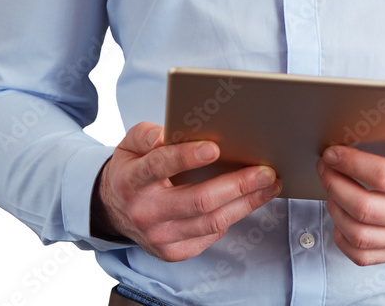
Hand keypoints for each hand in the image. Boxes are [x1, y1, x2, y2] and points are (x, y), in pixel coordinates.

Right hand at [91, 121, 281, 260]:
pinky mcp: (174, 252)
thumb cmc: (133, 168)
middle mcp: (146, 212)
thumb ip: (147, 133)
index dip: (186, 157)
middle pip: (198, 200)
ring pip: (211, 222)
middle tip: (265, 170)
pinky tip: (250, 200)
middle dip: (237, 184)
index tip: (214, 148)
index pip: (160, 166)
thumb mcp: (130, 143)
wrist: (114, 209)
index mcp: (133, 180)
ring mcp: (160, 237)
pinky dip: (233, 216)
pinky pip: (210, 235)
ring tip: (270, 185)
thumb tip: (166, 133)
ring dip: (246, 203)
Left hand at [316, 118, 384, 265]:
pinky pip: (365, 256)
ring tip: (330, 185)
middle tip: (324, 165)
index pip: (384, 178)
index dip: (352, 163)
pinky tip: (339, 214)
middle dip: (336, 184)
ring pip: (361, 236)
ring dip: (335, 209)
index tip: (333, 152)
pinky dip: (343, 238)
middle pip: (366, 209)